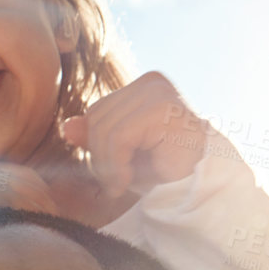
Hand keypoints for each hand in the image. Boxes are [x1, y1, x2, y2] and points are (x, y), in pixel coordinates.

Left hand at [59, 70, 207, 197]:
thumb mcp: (123, 154)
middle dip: (99, 155)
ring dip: (107, 165)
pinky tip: (125, 182)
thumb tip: (67, 126)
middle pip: (96, 116)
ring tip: (122, 183)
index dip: (96, 145)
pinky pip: (117, 138)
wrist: (201, 187)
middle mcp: (152, 82)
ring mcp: (158, 92)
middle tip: (115, 182)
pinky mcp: (161, 109)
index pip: (97, 110)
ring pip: (103, 129)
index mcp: (143, 86)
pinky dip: (115, 166)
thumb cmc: (165, 170)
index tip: (111, 173)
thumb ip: (96, 136)